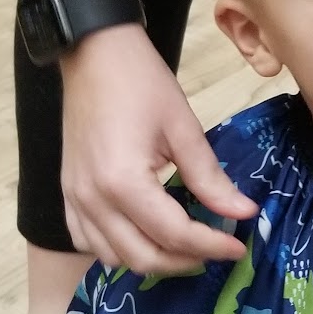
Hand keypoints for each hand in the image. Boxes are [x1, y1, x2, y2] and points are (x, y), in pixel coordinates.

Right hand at [59, 21, 256, 269]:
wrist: (93, 52)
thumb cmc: (140, 81)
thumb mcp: (183, 127)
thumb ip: (210, 178)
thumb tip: (244, 212)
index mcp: (123, 182)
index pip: (174, 234)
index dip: (211, 245)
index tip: (239, 246)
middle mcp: (93, 199)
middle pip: (143, 258)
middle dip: (185, 260)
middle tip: (215, 246)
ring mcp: (75, 199)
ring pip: (114, 258)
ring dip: (153, 259)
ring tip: (184, 244)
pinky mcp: (68, 194)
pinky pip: (89, 241)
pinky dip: (118, 249)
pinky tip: (143, 234)